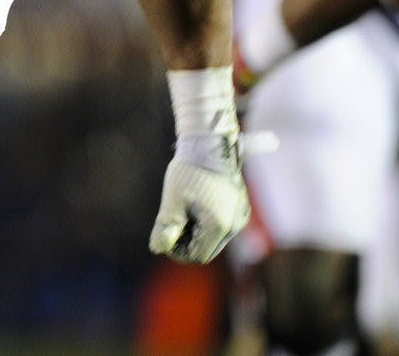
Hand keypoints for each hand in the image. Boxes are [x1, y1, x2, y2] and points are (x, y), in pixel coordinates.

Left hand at [149, 134, 250, 262]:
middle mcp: (235, 224)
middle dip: (187, 240)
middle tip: (172, 220)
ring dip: (197, 230)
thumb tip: (158, 248)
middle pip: (207, 248)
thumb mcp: (173, 199)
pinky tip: (196, 202)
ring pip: (215, 237)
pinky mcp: (240, 207)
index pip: (197, 255)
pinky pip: (222, 224)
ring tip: (184, 207)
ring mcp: (240, 215)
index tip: (165, 233)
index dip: (178, 250)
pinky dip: (207, 221)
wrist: (209, 142)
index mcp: (220, 225)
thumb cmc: (189, 170)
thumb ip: (166, 227)